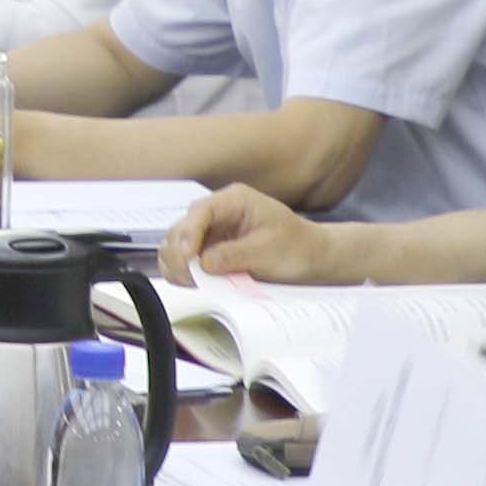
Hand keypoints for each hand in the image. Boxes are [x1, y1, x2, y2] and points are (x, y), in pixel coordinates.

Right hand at [168, 184, 323, 285]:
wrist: (310, 257)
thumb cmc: (296, 247)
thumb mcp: (269, 249)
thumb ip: (234, 254)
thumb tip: (203, 263)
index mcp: (233, 201)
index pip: (199, 212)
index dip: (188, 234)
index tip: (188, 258)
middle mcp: (215, 213)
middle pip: (180, 229)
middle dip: (179, 254)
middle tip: (192, 279)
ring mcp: (209, 233)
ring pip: (174, 246)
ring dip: (177, 266)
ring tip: (194, 283)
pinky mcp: (207, 251)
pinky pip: (182, 262)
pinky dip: (182, 274)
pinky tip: (195, 284)